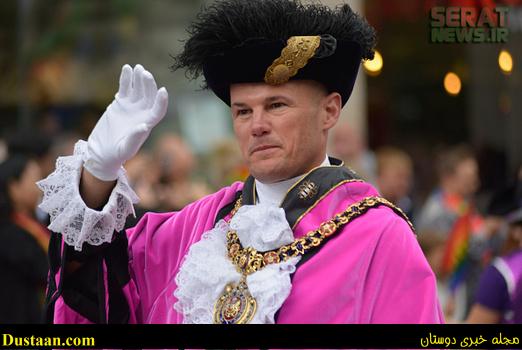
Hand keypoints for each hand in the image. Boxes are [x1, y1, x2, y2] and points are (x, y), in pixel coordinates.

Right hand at [85, 64, 167, 180]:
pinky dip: (126, 79)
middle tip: (145, 74)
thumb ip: (135, 138)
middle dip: (148, 85)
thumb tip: (145, 126)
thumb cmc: (116, 155)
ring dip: (139, 79)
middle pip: (149, 96)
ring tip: (138, 68)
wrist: (102, 152)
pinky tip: (127, 68)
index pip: (158, 111)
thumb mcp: (125, 149)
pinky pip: (125, 88)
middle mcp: (142, 114)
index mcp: (147, 124)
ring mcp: (132, 107)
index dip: (161, 102)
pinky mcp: (120, 103)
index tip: (162, 90)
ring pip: (138, 89)